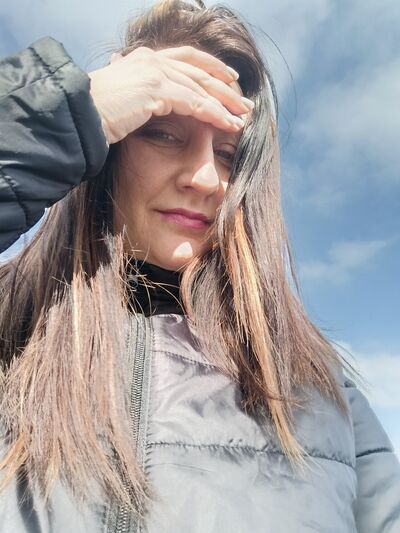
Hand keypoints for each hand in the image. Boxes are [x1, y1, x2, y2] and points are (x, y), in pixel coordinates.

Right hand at [88, 45, 253, 143]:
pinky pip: (195, 102)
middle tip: (245, 103)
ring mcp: (154, 72)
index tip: (230, 79)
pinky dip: (215, 114)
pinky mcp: (156, 89)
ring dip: (226, 104)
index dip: (211, 68)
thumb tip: (149, 106)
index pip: (186, 59)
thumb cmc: (95, 116)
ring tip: (243, 118)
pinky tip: (229, 124)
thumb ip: (142, 98)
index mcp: (144, 60)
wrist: (77, 117)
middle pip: (199, 71)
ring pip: (201, 87)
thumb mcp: (123, 102)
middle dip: (225, 87)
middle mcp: (152, 60)